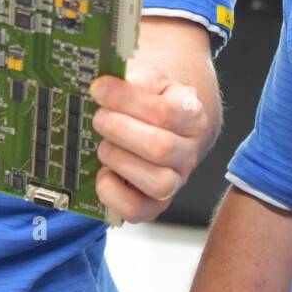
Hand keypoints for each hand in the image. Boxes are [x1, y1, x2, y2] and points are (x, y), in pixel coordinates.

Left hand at [89, 56, 212, 223]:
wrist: (167, 120)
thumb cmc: (154, 100)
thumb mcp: (150, 81)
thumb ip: (132, 81)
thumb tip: (103, 86)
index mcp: (193, 116)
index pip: (163, 112)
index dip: (125, 100)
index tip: (99, 89)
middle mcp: (190, 152)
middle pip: (159, 148)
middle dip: (119, 130)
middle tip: (100, 118)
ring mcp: (175, 181)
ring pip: (155, 182)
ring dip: (118, 159)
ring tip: (104, 145)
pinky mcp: (155, 204)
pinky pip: (137, 211)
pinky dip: (113, 193)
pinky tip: (104, 173)